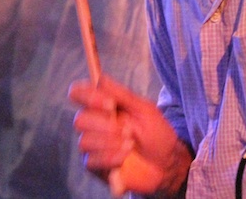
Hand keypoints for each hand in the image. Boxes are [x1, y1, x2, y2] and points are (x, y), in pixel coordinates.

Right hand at [69, 76, 191, 196]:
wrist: (167, 163)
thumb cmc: (156, 133)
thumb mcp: (144, 109)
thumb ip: (122, 95)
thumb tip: (100, 78)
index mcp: (102, 106)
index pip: (78, 94)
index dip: (88, 96)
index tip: (110, 104)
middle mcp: (93, 125)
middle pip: (80, 120)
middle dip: (104, 125)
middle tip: (127, 130)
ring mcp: (93, 147)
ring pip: (85, 141)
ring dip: (109, 142)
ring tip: (130, 144)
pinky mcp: (96, 167)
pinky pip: (91, 161)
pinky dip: (109, 157)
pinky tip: (125, 156)